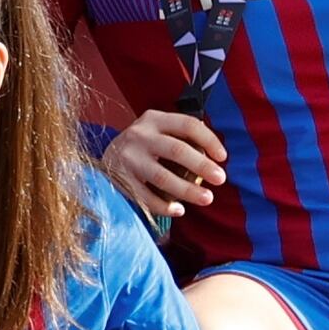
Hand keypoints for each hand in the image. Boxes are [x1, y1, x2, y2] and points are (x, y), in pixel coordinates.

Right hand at [98, 104, 227, 222]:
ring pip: (162, 176)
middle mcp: (140, 135)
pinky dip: (164, 206)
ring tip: (206, 199)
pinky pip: (145, 196)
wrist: (105, 157)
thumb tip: (215, 157)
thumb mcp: (158, 131)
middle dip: (202, 166)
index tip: (223, 157)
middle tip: (221, 179)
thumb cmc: (144, 146)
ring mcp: (128, 157)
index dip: (209, 140)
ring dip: (187, 190)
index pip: (188, 125)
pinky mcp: (120, 178)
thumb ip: (181, 137)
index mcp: (154, 120)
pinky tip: (178, 210)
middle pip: (177, 150)